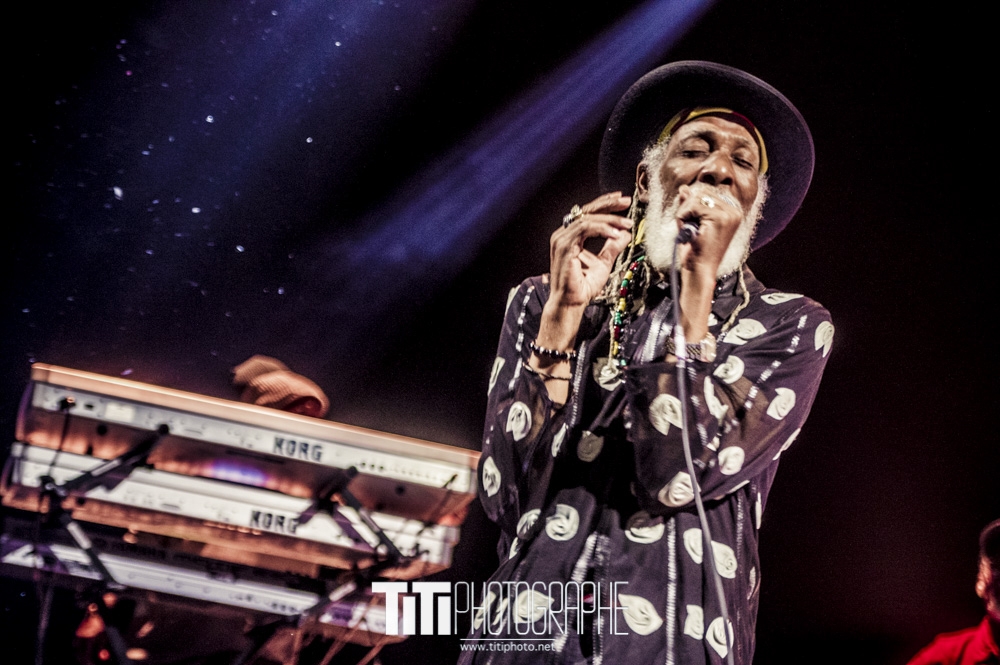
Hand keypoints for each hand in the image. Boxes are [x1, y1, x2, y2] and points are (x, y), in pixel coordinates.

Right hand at [548, 192, 632, 310]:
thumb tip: (625, 234)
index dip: (605, 205)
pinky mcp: (564, 246)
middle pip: (586, 211)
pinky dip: (602, 229)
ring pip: (587, 219)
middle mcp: (563, 235)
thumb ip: (613, 246)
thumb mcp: (604, 262)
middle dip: (608, 205)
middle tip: (626, 202)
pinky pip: (584, 229)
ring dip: (609, 220)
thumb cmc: (582, 286)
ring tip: (625, 224)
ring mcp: (561, 239)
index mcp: (570, 237)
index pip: (588, 214)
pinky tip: (615, 233)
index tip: (622, 201)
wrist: (572, 303)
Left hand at [673, 183, 743, 342]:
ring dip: (685, 214)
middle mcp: (734, 211)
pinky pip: (692, 206)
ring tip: (691, 232)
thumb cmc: (695, 251)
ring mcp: (729, 213)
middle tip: (691, 230)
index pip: (706, 193)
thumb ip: (689, 204)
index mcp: (731, 211)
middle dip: (688, 209)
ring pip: (696, 198)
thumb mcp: (691, 223)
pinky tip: (690, 232)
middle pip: (701, 193)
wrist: (699, 270)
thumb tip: (684, 188)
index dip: (692, 207)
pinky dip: (684, 218)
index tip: (695, 227)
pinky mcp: (720, 217)